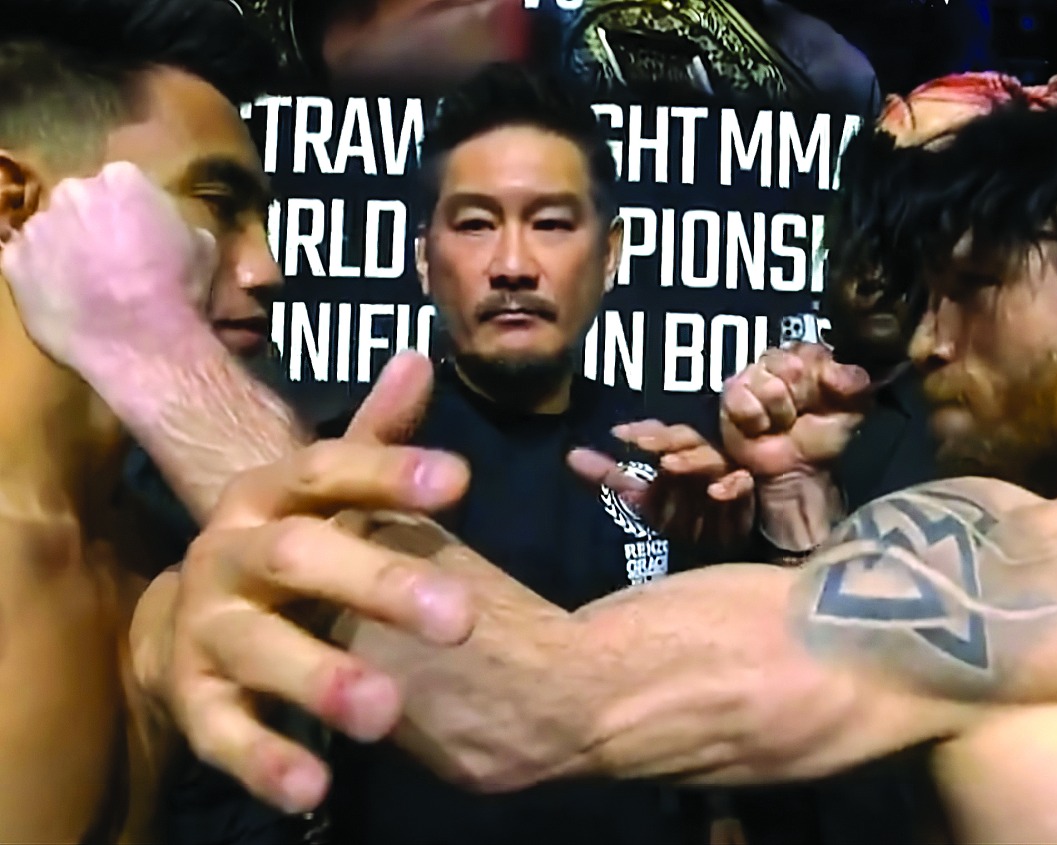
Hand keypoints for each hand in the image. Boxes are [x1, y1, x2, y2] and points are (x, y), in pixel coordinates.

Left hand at [0, 161, 215, 369]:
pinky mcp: (12, 263)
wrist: (145, 341)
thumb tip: (167, 232)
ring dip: (64, 251)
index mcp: (122, 179)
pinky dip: (40, 278)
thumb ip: (176, 225)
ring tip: (89, 288)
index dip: (132, 214)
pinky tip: (67, 301)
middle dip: (93, 226)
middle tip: (113, 262)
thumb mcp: (202, 247)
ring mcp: (37, 227)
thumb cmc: (180, 291)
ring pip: (49, 233)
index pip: (121, 186)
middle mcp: (73, 192)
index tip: (141, 237)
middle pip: (79, 203)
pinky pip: (24, 265)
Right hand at [142, 354, 474, 813]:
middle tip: (460, 617)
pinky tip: (315, 789)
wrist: (195, 617)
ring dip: (322, 678)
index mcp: (268, 495)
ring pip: (259, 648)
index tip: (462, 481)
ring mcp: (205, 627)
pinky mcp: (193, 700)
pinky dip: (267, 761)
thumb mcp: (330, 496)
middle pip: (299, 557)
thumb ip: (377, 442)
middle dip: (377, 584)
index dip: (389, 470)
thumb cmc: (291, 547)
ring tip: (387, 712)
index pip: (327, 468)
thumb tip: (419, 359)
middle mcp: (228, 552)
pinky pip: (225, 732)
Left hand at [568, 421, 754, 551]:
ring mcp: (730, 475)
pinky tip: (715, 492)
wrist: (732, 554)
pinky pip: (745, 488)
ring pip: (712, 460)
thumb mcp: (645, 501)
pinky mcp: (752, 499)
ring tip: (669, 464)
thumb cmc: (689, 520)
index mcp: (680, 454)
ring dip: (691, 461)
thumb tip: (571, 455)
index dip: (643, 431)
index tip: (617, 435)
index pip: (662, 434)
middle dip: (664, 440)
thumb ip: (611, 479)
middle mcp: (706, 458)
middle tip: (641, 445)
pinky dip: (732, 487)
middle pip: (687, 440)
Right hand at [721, 344, 873, 551]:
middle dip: (798, 394)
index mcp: (807, 357)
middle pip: (785, 363)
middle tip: (800, 413)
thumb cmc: (822, 436)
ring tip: (781, 423)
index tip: (821, 396)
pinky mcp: (728, 399)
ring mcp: (750, 378)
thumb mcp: (853, 408)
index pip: (809, 350)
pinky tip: (761, 428)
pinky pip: (741, 400)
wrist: (797, 470)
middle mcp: (776, 362)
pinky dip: (755, 419)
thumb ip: (855, 382)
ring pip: (765, 383)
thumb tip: (841, 373)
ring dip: (778, 411)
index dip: (816, 375)